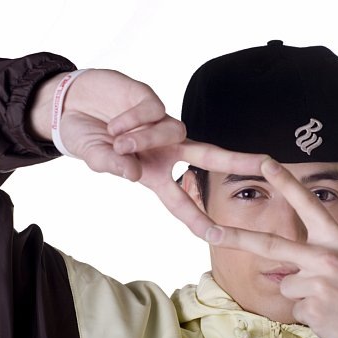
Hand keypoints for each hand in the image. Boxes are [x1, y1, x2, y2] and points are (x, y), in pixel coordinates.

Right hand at [29, 69, 266, 237]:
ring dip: (144, 139)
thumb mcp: (95, 158)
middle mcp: (166, 151)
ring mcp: (161, 125)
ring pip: (172, 132)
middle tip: (267, 163)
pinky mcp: (152, 100)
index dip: (198, 220)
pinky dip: (132, 120)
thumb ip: (110, 165)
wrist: (70, 104)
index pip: (180, 201)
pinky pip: (153, 112)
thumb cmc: (87, 138)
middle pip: (209, 156)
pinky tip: (115, 122)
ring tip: (117, 139)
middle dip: (237, 160)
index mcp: (155, 174)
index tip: (220, 238)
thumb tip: (133, 173)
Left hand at [206, 158, 337, 337]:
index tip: (266, 162)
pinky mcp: (313, 307)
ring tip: (329, 299)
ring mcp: (319, 282)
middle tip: (211, 231)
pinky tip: (329, 314)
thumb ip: (318, 254)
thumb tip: (281, 267)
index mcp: (337, 239)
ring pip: (285, 283)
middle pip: (271, 245)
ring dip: (300, 293)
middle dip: (236, 237)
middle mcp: (326, 256)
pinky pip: (295, 305)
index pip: (307, 204)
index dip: (286, 182)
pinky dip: (308, 311)